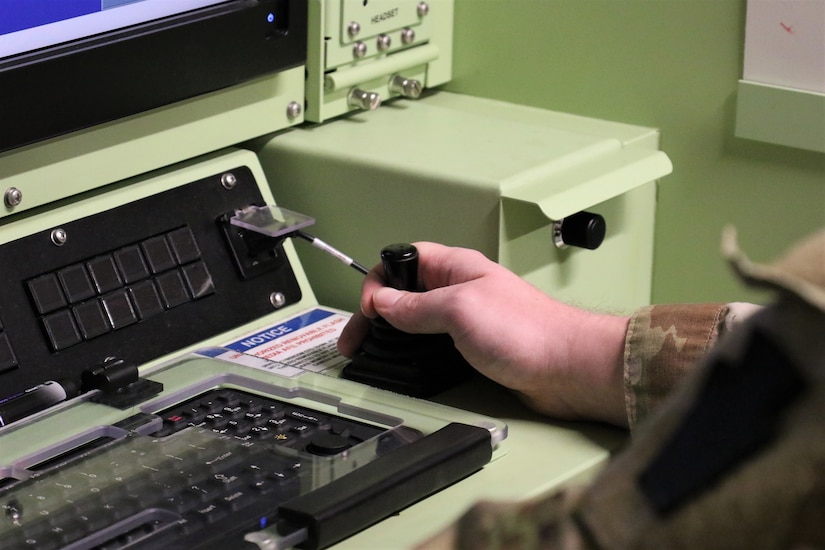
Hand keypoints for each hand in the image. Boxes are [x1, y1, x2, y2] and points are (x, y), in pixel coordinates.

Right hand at [338, 242, 629, 426]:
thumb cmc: (526, 331)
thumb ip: (417, 306)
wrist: (567, 368)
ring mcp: (466, 319)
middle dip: (375, 313)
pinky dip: (412, 350)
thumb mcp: (459, 310)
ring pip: (416, 319)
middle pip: (404, 292)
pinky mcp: (473, 346)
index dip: (380, 281)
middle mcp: (458, 290)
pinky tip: (404, 361)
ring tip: (370, 351)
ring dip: (391, 332)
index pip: (403, 260)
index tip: (370, 310)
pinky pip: (433, 343)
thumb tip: (384, 302)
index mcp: (455, 267)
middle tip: (355, 339)